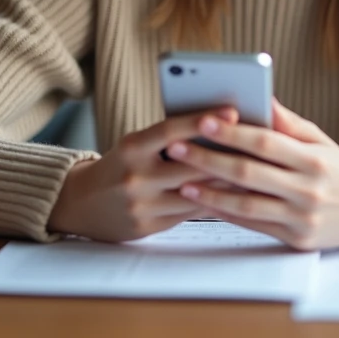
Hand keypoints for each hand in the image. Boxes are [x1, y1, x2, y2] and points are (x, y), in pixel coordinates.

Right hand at [48, 108, 238, 242]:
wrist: (79, 204)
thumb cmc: (119, 165)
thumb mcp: (135, 145)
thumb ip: (167, 140)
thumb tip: (216, 127)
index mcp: (131, 148)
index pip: (169, 130)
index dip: (201, 120)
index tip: (232, 110)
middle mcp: (135, 176)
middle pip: (190, 165)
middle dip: (226, 155)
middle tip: (259, 144)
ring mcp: (142, 204)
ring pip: (195, 192)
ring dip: (227, 182)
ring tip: (256, 170)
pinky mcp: (149, 226)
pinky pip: (190, 213)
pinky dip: (214, 201)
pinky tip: (235, 194)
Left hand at [168, 100, 338, 250]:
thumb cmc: (336, 168)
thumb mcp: (319, 139)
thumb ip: (287, 122)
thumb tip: (260, 97)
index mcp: (314, 159)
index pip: (265, 143)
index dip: (232, 133)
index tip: (203, 121)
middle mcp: (308, 189)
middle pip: (249, 173)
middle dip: (208, 159)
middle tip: (176, 148)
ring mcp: (302, 217)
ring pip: (246, 204)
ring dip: (210, 192)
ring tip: (182, 180)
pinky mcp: (296, 239)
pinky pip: (253, 224)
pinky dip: (225, 212)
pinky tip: (204, 201)